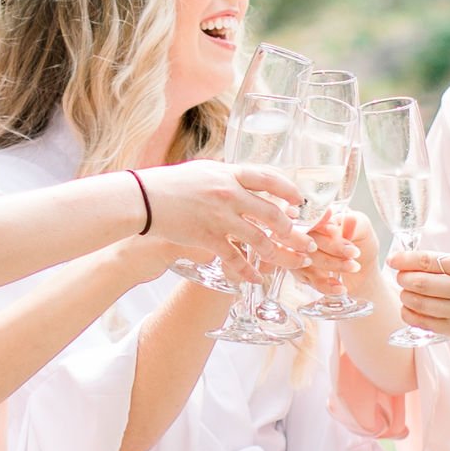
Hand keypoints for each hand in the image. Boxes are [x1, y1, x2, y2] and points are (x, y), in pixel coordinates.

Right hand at [135, 158, 301, 274]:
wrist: (143, 200)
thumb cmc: (171, 184)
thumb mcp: (204, 171)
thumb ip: (228, 178)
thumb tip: (248, 184)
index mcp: (229, 174)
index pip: (269, 179)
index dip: (289, 191)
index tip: (300, 203)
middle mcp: (229, 195)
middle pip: (272, 214)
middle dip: (293, 232)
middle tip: (305, 243)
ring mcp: (220, 218)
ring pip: (259, 240)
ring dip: (278, 254)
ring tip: (289, 262)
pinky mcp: (208, 239)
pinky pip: (235, 259)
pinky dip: (248, 271)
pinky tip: (256, 278)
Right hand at [296, 205, 381, 300]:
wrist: (364, 270)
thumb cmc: (362, 242)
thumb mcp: (364, 228)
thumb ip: (356, 223)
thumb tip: (347, 220)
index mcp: (317, 215)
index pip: (310, 217)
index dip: (320, 224)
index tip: (335, 230)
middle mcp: (303, 233)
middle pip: (307, 238)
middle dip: (332, 246)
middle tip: (354, 252)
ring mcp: (299, 253)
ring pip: (307, 260)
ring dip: (332, 264)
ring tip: (354, 267)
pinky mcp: (302, 273)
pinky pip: (309, 280)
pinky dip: (326, 285)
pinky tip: (341, 287)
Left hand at [390, 247, 449, 348]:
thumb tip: (422, 262)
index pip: (428, 260)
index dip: (405, 260)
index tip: (394, 260)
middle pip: (418, 282)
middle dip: (403, 278)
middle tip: (401, 277)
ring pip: (418, 303)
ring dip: (405, 296)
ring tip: (406, 293)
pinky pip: (425, 323)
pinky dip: (411, 315)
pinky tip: (410, 310)